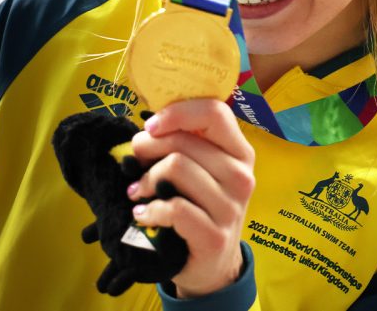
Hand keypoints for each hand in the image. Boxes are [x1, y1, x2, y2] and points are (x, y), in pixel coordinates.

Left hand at [130, 98, 255, 297]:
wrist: (213, 265)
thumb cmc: (200, 208)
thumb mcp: (203, 171)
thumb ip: (185, 144)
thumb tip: (146, 130)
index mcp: (240, 152)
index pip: (214, 112)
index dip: (177, 112)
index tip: (150, 127)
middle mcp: (241, 176)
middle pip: (184, 141)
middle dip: (147, 147)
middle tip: (134, 161)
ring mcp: (231, 208)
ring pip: (176, 168)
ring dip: (145, 180)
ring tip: (136, 191)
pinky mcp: (215, 237)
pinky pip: (174, 208)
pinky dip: (149, 209)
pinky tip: (142, 214)